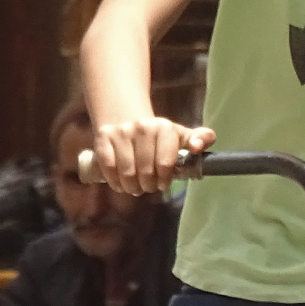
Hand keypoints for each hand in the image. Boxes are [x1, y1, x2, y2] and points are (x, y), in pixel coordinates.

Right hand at [94, 117, 215, 195]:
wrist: (126, 118)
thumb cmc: (159, 135)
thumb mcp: (182, 136)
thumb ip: (201, 139)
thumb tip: (198, 146)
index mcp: (164, 127)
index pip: (165, 163)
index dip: (164, 179)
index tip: (163, 183)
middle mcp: (143, 127)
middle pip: (145, 171)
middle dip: (148, 185)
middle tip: (149, 187)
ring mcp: (121, 132)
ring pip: (126, 172)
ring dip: (132, 186)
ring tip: (136, 187)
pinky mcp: (103, 137)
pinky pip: (108, 168)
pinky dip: (115, 181)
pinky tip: (121, 184)